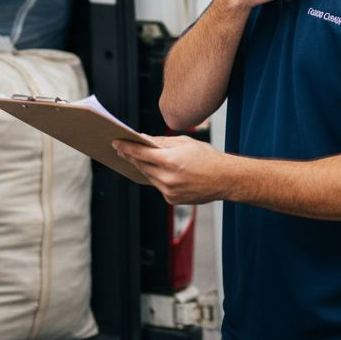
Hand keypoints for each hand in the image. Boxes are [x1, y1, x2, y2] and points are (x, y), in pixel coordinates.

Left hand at [113, 135, 228, 204]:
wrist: (225, 179)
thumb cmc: (207, 157)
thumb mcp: (185, 143)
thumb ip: (162, 142)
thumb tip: (143, 139)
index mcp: (171, 161)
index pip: (141, 153)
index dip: (126, 147)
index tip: (116, 142)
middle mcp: (168, 178)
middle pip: (141, 166)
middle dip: (130, 157)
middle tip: (120, 149)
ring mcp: (169, 191)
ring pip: (148, 177)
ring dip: (141, 167)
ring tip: (133, 158)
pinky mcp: (171, 200)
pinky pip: (158, 186)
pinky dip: (156, 177)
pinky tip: (153, 170)